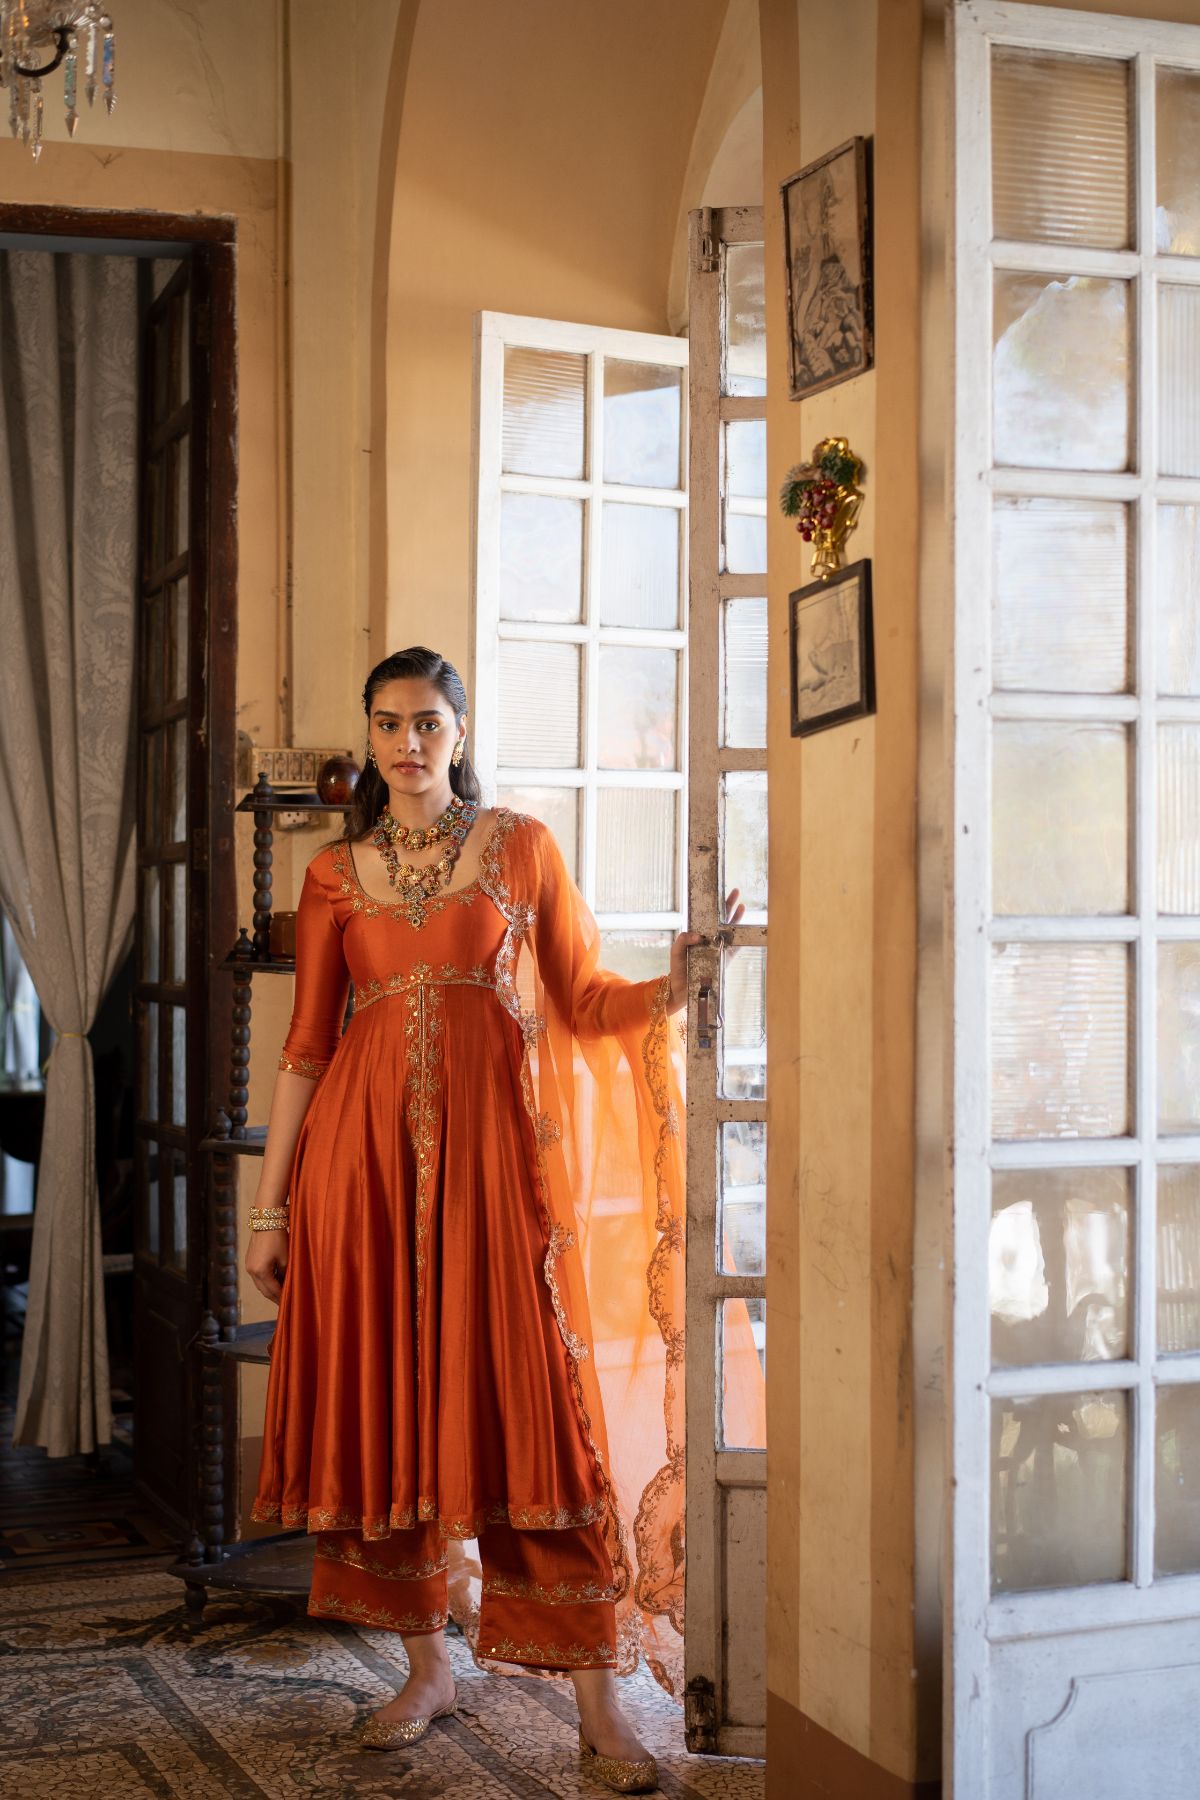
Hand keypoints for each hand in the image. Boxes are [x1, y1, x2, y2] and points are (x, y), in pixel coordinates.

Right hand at [246, 1228, 289, 1304]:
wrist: (267, 1220)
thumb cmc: (278, 1238)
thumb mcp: (286, 1258)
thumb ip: (286, 1275)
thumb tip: (288, 1285)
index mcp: (260, 1272)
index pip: (273, 1291)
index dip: (281, 1298)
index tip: (289, 1304)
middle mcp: (251, 1271)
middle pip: (264, 1290)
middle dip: (275, 1297)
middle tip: (285, 1303)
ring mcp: (249, 1265)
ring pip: (260, 1284)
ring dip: (270, 1289)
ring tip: (281, 1294)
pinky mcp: (250, 1260)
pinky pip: (258, 1276)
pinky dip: (266, 1280)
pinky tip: (275, 1281)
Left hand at [667, 888, 744, 1014]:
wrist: (681, 990)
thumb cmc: (678, 969)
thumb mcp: (676, 951)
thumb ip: (683, 939)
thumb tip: (699, 935)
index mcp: (699, 936)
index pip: (708, 918)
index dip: (715, 906)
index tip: (719, 892)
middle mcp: (711, 941)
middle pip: (721, 920)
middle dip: (728, 906)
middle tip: (734, 891)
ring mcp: (718, 950)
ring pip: (729, 930)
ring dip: (735, 918)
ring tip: (740, 904)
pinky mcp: (724, 960)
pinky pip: (734, 947)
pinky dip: (738, 938)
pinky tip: (741, 928)